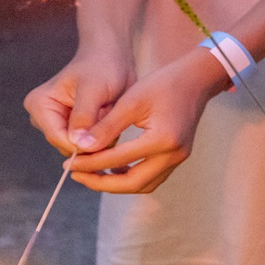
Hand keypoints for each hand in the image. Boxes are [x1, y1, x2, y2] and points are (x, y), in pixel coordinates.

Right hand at [25, 51, 133, 156]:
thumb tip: (78, 145)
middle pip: (67, 146)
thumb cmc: (102, 66)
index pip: (57, 137)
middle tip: (109, 116)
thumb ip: (84, 117)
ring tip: (108, 113)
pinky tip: (109, 118)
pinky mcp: (71, 129)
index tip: (105, 136)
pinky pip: (88, 145)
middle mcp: (43, 117)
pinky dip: (102, 136)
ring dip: (99, 137)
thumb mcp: (94, 89)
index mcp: (39, 105)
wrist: (112, 57)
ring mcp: (57, 124)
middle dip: (92, 138)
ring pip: (79, 148)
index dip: (82, 143)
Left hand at [66, 48, 225, 192]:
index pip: (118, 159)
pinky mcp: (177, 157)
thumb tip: (82, 147)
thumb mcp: (131, 100)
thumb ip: (107, 127)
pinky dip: (131, 178)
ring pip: (143, 185)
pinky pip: (151, 177)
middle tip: (76, 175)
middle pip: (132, 183)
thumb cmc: (163, 84)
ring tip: (92, 174)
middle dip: (101, 183)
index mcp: (162, 139)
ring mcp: (178, 159)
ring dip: (116, 185)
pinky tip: (113, 169)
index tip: (69, 163)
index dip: (91, 163)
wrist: (196, 79)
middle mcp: (173, 155)